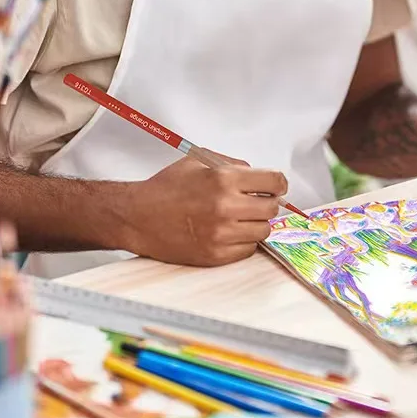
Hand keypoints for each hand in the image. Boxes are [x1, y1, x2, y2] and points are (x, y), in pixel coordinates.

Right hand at [124, 156, 286, 266]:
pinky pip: (248, 250)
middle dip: (268, 202)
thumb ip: (234, 165)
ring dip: (256, 223)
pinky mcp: (215, 256)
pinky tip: (230, 231)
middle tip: (257, 201)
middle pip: (272, 208)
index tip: (277, 186)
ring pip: (263, 231)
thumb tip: (260, 175)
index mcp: (224, 179)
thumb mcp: (200, 161)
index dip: (278, 183)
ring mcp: (221, 234)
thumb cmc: (167, 187)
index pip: (274, 182)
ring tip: (240, 217)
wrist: (138, 217)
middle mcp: (226, 207)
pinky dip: (244, 241)